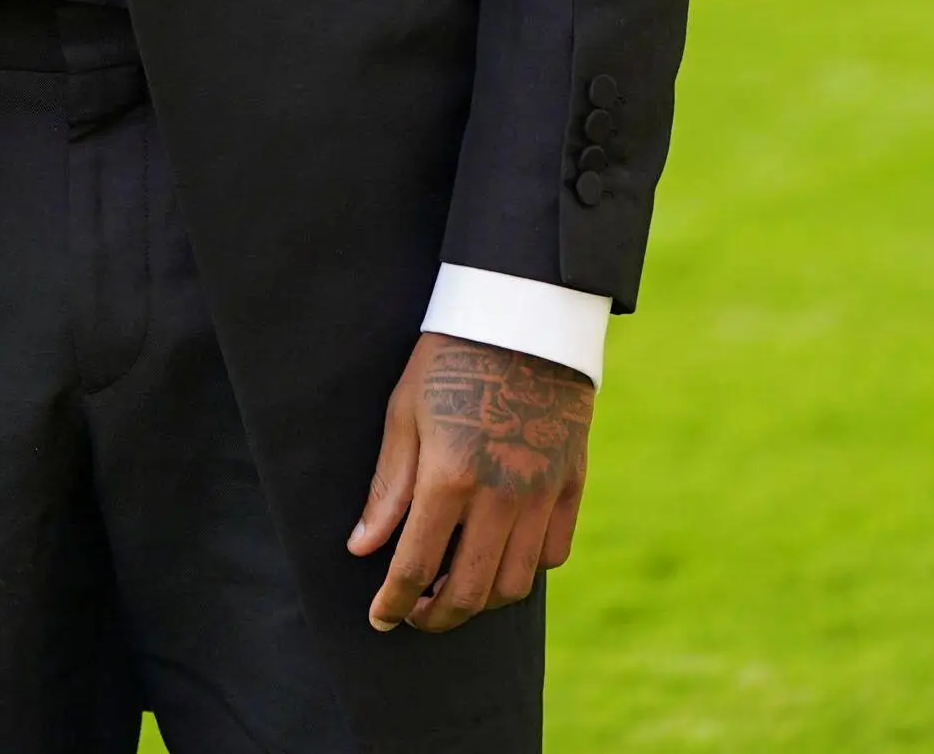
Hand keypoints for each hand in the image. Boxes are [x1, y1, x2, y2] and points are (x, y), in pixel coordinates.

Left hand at [348, 334, 592, 634]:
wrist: (522, 314)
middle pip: (469, 591)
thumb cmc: (450, 358)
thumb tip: (361, 547)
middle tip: (415, 613)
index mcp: (451, 476)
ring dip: (481, 601)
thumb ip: (387, 488)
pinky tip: (500, 556)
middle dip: (435, 616)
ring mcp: (542, 493)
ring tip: (455, 589)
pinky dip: (525, 570)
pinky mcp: (572, 484)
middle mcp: (501, 495)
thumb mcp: (404, 412)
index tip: (379, 618)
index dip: (393, 602)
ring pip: (514, 584)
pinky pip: (552, 554)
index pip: (416, 566)